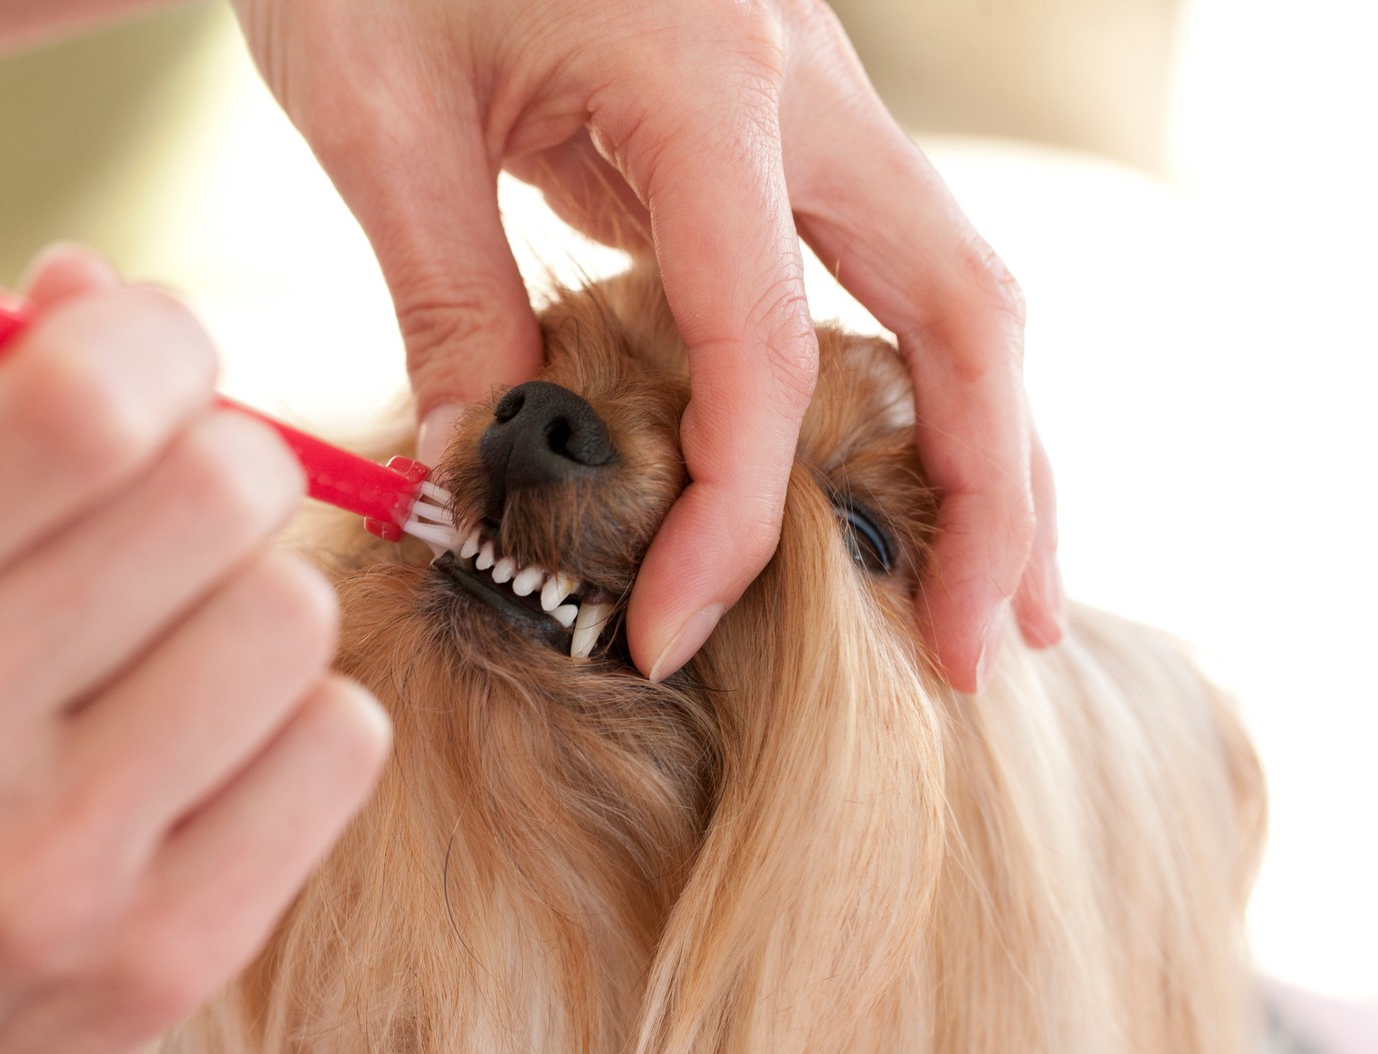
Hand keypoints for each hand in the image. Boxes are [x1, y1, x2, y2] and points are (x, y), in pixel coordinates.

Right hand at [0, 249, 388, 1053]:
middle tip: (184, 518)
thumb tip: (108, 288)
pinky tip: (212, 760)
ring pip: (296, 618)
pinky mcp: (155, 967)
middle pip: (221, 493)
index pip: (82, 400)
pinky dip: (299, 727)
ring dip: (259, 610)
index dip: (163, 347)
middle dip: (225, 470)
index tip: (158, 374)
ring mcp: (48, 870)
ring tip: (179, 660)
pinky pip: (338, 749)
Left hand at [234, 0, 1063, 687]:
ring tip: (999, 599)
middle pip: (967, 307)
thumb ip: (446, 297)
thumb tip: (487, 472)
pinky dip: (914, 386)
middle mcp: (804, 82)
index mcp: (708, 76)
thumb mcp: (379, 113)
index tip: (660, 631)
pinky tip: (900, 481)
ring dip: (992, 447)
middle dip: (990, 494)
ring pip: (961, 286)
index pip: (765, 347)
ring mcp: (813, 95)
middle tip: (978, 654)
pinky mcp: (782, 119)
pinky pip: (886, 268)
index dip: (730, 517)